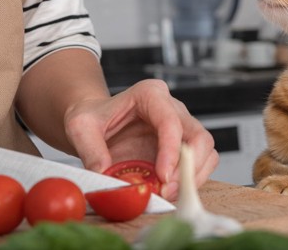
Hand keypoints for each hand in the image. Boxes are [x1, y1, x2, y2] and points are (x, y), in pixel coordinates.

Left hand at [63, 79, 217, 200]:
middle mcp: (172, 107)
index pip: (171, 121)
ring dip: (194, 176)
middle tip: (168, 190)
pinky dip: (190, 180)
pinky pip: (200, 162)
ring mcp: (181, 126)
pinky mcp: (182, 145)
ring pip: (206, 150)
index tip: (162, 177)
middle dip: (189, 167)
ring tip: (169, 193)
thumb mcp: (80, 127)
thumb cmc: (92, 117)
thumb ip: (91, 150)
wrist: (96, 121)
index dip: (171, 150)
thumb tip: (104, 175)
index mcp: (150, 94)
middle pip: (199, 135)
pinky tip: (170, 190)